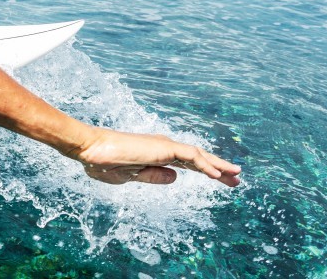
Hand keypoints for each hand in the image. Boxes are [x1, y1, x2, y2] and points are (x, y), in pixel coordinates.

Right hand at [73, 127, 241, 186]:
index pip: (187, 164)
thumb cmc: (103, 162)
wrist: (90, 150)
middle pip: (198, 159)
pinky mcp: (163, 147)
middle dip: (219, 168)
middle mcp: (163, 148)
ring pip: (199, 156)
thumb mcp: (131, 177)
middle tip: (237, 178)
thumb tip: (175, 178)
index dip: (205, 171)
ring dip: (219, 165)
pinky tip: (218, 175)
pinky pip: (191, 157)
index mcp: (155, 155)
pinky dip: (206, 165)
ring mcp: (164, 146)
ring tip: (236, 175)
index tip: (220, 180)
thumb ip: (154, 177)